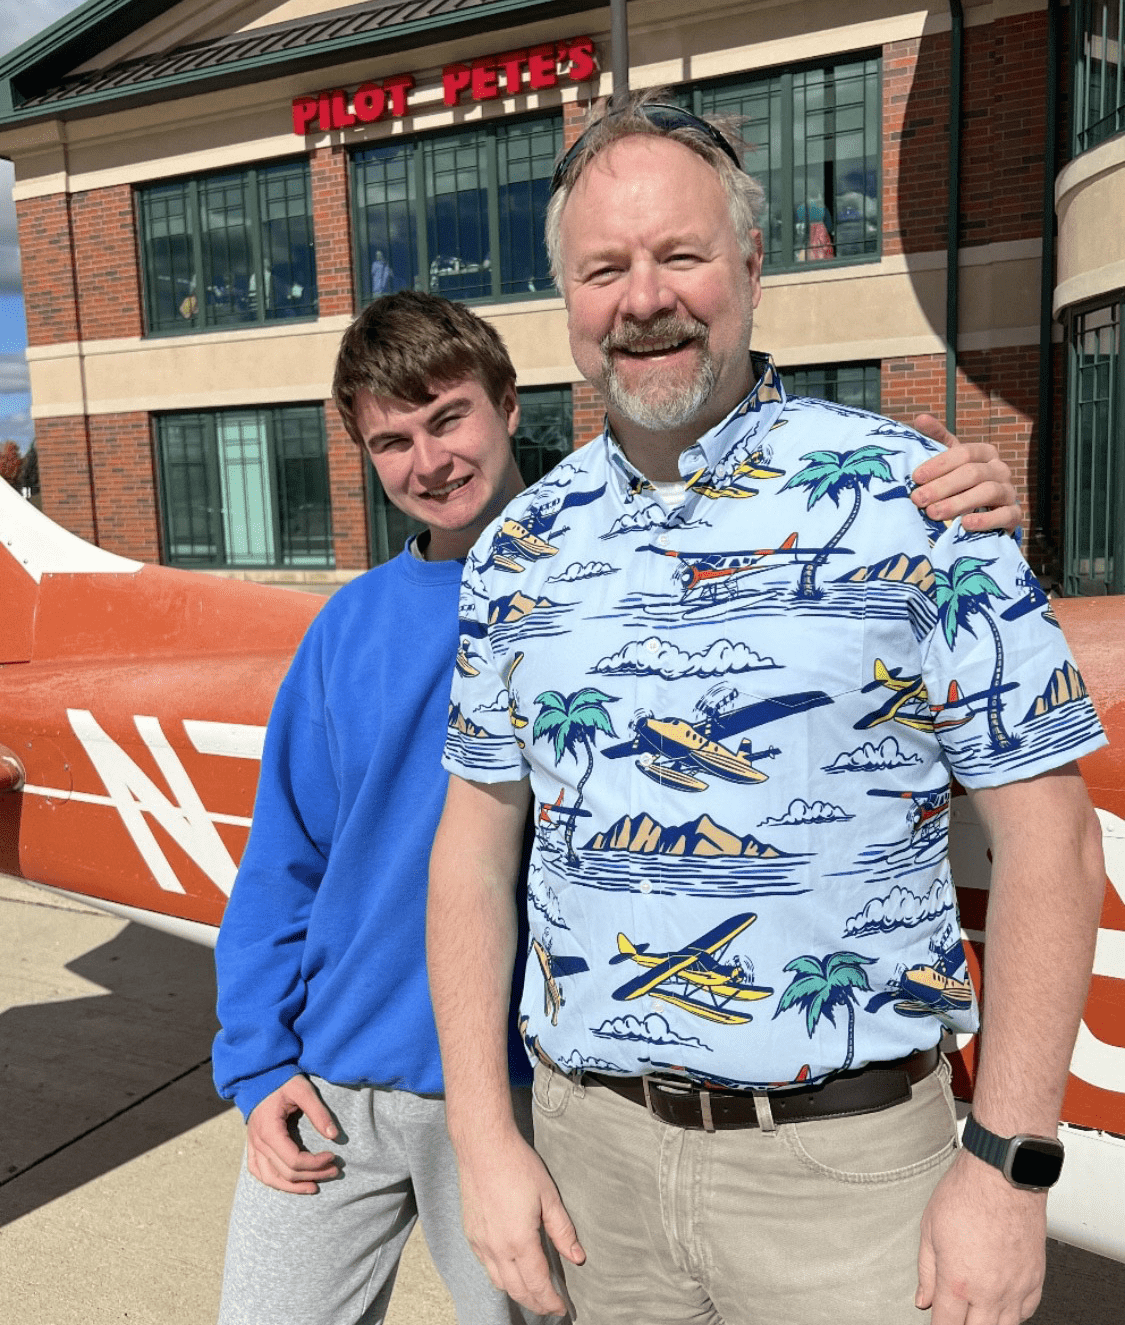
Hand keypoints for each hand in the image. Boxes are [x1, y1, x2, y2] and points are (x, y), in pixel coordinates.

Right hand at [246, 1074, 339, 1193]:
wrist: (259, 1075)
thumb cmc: (282, 1080)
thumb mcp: (303, 1090)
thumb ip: (318, 1112)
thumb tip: (335, 1136)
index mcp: (269, 1130)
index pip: (293, 1160)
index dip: (315, 1164)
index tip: (334, 1156)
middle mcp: (258, 1143)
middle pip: (286, 1173)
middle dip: (313, 1175)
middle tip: (335, 1170)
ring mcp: (253, 1146)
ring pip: (271, 1179)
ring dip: (294, 1186)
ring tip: (315, 1186)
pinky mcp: (252, 1146)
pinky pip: (259, 1172)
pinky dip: (274, 1181)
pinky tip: (291, 1183)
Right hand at [458, 1130, 583, 1316]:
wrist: (482, 1147)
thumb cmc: (516, 1165)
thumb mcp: (548, 1196)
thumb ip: (563, 1230)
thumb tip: (578, 1257)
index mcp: (519, 1241)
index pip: (537, 1284)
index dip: (551, 1301)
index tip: (562, 1308)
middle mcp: (496, 1248)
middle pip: (517, 1290)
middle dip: (536, 1302)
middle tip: (551, 1305)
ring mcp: (480, 1242)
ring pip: (499, 1282)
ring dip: (517, 1292)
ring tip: (534, 1292)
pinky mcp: (471, 1234)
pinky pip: (486, 1267)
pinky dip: (501, 1277)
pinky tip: (511, 1269)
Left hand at [910, 414, 1020, 533]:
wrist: (986, 514)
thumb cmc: (962, 484)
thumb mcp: (951, 461)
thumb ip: (937, 439)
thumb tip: (920, 418)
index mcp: (984, 453)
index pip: (963, 453)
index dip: (939, 464)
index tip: (916, 477)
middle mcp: (999, 469)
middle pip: (972, 473)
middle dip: (942, 487)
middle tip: (918, 499)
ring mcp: (1009, 491)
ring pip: (987, 492)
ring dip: (958, 503)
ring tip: (933, 513)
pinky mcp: (1014, 514)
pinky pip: (1005, 515)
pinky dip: (986, 520)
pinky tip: (965, 524)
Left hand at [916, 1150, 1046, 1323]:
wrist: (1002, 1177)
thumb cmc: (967, 1194)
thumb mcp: (929, 1230)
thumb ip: (926, 1271)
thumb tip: (923, 1299)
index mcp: (957, 1281)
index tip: (936, 1320)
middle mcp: (989, 1291)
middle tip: (956, 1314)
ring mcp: (1015, 1288)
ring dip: (988, 1323)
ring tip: (976, 1311)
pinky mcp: (1034, 1280)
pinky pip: (1026, 1312)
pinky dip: (1013, 1314)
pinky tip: (1002, 1305)